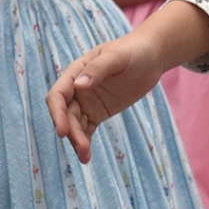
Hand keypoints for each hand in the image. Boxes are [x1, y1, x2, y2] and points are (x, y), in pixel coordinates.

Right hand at [47, 32, 165, 163]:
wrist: (151, 56)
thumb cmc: (133, 51)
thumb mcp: (117, 57)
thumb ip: (98, 69)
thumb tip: (79, 85)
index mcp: (76, 72)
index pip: (58, 95)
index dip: (57, 113)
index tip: (62, 130)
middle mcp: (77, 89)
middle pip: (66, 114)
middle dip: (70, 131)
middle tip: (82, 147)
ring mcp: (87, 102)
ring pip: (75, 125)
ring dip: (77, 140)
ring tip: (85, 156)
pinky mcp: (98, 113)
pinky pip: (87, 129)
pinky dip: (85, 142)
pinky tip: (87, 157)